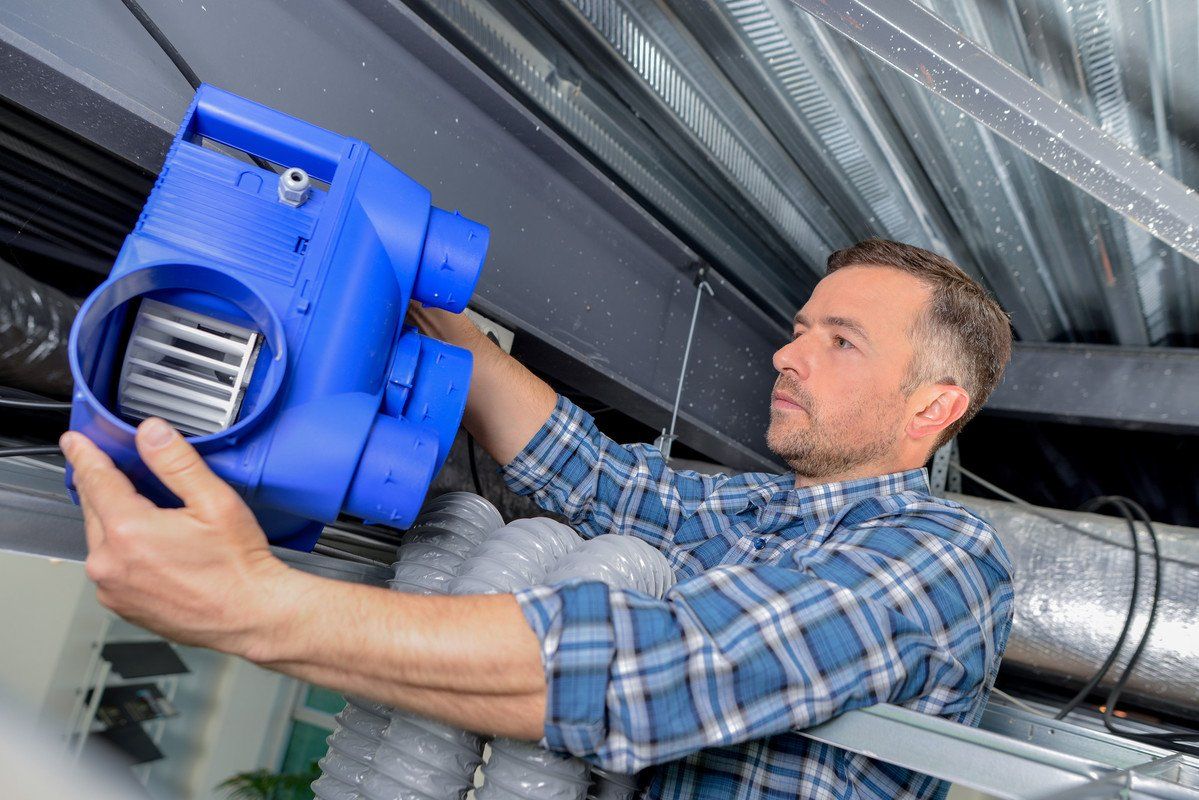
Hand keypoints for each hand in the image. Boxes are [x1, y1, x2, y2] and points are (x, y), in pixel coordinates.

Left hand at [60, 418, 294, 653]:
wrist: (249, 615)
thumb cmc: (237, 566)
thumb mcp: (215, 501)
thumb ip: (178, 462)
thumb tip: (151, 434)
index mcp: (129, 530)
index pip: (95, 479)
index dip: (85, 454)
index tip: (75, 442)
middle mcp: (110, 562)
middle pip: (94, 508)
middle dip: (103, 485)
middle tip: (117, 468)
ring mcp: (112, 588)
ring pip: (100, 538)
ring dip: (113, 519)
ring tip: (146, 512)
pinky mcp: (120, 604)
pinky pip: (110, 566)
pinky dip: (121, 550)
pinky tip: (152, 546)